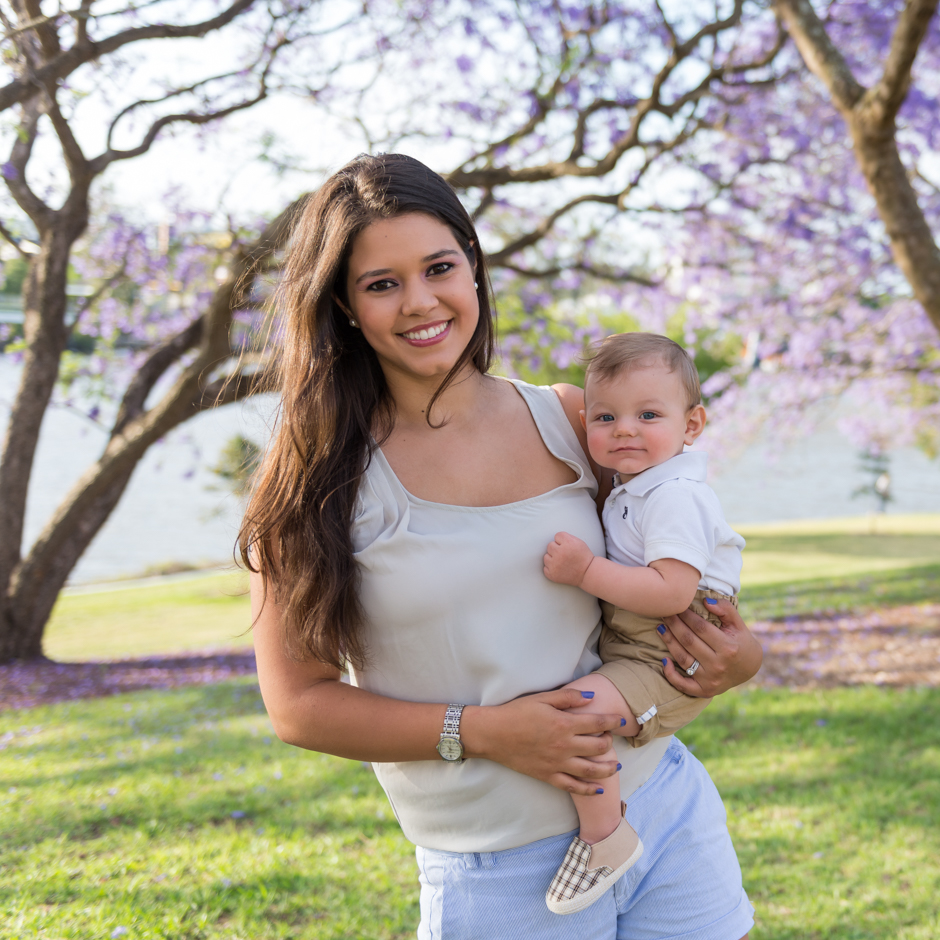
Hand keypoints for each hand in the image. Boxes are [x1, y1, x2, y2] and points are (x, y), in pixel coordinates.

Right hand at [461, 688, 623, 795]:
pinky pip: (573, 787)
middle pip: (598, 747)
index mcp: (564, 724)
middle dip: (609, 742)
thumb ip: (568, 697)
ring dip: (608, 769)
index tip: (619, 720)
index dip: (611, 721)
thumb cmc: (516, 712)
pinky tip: (598, 789)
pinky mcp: (548, 776)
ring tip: (616, 766)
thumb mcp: (542, 698)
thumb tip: (591, 697)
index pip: (597, 724)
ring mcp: (557, 763)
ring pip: (591, 771)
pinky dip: (588, 790)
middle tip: (610, 738)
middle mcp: (565, 746)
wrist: (493, 734)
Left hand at [543, 532, 594, 586]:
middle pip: (550, 545)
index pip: (557, 536)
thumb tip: (555, 538)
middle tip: (565, 554)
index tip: (567, 546)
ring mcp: (555, 565)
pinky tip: (559, 568)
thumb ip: (566, 537)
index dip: (562, 541)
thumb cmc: (583, 557)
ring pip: (546, 556)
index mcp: (568, 543)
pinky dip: (551, 568)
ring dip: (552, 558)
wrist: (587, 573)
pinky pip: (545, 567)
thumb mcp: (578, 542)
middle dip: (556, 549)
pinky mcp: (552, 574)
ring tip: (562, 562)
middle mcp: (560, 553)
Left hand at [660, 596, 762, 696]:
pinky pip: (682, 684)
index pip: (700, 627)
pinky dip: (670, 674)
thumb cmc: (741, 642)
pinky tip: (663, 660)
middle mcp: (718, 665)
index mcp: (728, 647)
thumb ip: (725, 609)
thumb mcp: (738, 624)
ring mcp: (710, 679)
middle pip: (688, 641)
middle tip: (664, 613)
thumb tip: (706, 601)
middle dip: (674, 625)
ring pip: (682, 658)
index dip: (686, 615)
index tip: (677, 606)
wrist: (750, 668)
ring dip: (669, 642)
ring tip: (660, 628)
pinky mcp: (704, 691)